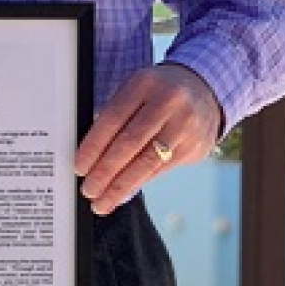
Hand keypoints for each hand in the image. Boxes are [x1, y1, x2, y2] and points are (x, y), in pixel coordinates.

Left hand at [74, 62, 221, 215]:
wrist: (204, 89)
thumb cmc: (158, 93)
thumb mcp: (137, 91)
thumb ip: (116, 118)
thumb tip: (92, 159)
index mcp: (145, 83)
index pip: (113, 118)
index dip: (93, 147)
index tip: (80, 167)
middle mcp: (168, 102)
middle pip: (130, 142)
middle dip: (105, 171)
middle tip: (89, 189)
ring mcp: (185, 125)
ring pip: (148, 162)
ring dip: (121, 186)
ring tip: (103, 201)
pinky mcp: (196, 146)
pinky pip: (162, 170)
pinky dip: (140, 183)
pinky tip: (125, 192)